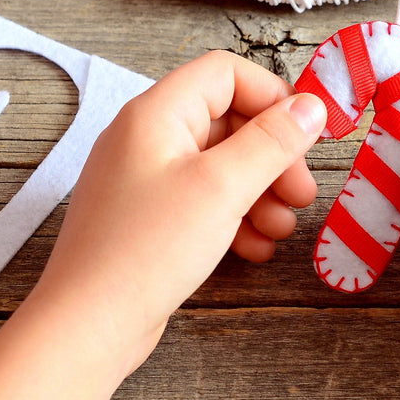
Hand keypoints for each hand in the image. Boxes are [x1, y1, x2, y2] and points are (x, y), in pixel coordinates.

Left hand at [0, 51, 325, 399]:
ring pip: (220, 165)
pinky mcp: (148, 217)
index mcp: (156, 113)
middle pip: (228, 121)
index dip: (272, 97)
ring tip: (282, 230)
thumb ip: (271, 142)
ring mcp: (145, 178)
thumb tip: (312, 106)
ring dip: (260, 192)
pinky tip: (255, 248)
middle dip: (273, 156)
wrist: (87, 326)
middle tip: (302, 195)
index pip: (225, 73)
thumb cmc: (147, 250)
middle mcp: (147, 137)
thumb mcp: (222, 188)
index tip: (305, 136)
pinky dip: (235, 217)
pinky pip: (203, 200)